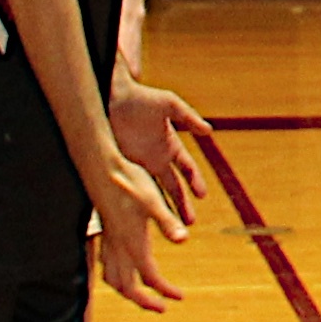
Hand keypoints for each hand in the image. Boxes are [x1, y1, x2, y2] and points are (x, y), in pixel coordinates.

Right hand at [93, 154, 187, 313]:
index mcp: (132, 242)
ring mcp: (109, 240)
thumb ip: (167, 222)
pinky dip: (117, 276)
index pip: (149, 277)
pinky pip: (107, 265)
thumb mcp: (153, 201)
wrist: (101, 167)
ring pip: (113, 278)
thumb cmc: (129, 181)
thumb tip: (183, 240)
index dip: (165, 290)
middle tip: (162, 307)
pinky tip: (124, 269)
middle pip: (127, 286)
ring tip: (143, 295)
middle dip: (144, 301)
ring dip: (128, 291)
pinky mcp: (105, 232)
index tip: (179, 297)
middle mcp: (118, 246)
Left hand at [109, 80, 209, 223]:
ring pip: (154, 191)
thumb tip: (209, 131)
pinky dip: (137, 201)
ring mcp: (139, 164)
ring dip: (162, 208)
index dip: (195, 182)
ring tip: (168, 226)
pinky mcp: (121, 165)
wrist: (111, 95)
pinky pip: (132, 186)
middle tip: (189, 222)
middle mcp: (157, 158)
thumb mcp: (170, 104)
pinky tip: (140, 215)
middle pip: (173, 186)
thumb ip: (189, 117)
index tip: (202, 195)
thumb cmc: (142, 97)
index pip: (187, 169)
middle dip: (182, 205)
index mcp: (171, 145)